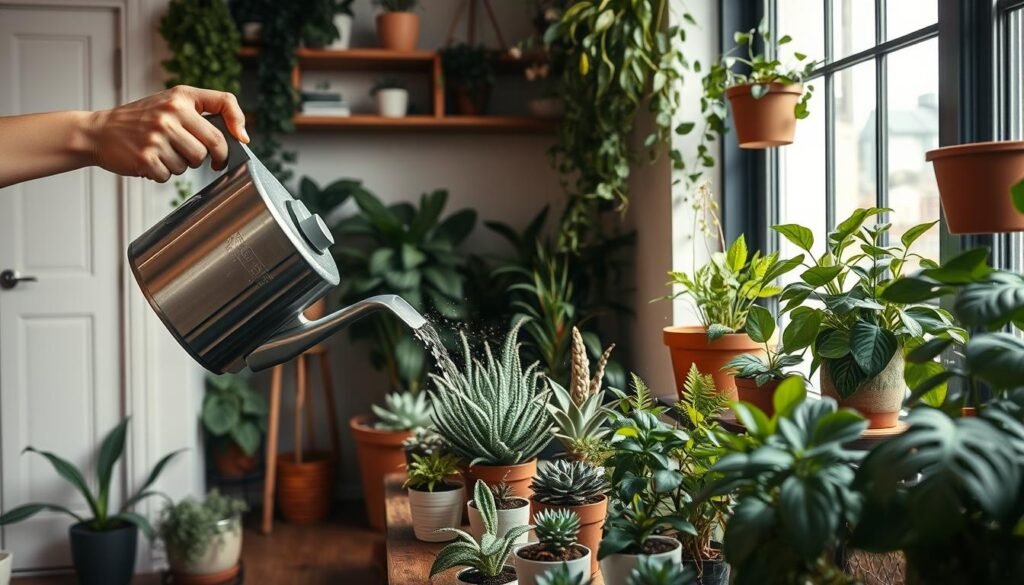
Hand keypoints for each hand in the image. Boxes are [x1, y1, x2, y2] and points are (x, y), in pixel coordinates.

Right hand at [84, 86, 248, 182]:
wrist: (98, 131)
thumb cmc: (140, 119)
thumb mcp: (170, 103)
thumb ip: (203, 112)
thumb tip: (241, 135)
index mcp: (180, 97)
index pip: (224, 102)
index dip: (239, 121)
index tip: (242, 139)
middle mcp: (170, 113)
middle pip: (212, 145)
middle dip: (210, 156)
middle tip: (195, 155)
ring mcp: (158, 136)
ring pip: (192, 163)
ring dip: (181, 164)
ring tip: (162, 152)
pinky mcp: (146, 157)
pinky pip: (170, 175)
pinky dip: (162, 173)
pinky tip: (149, 160)